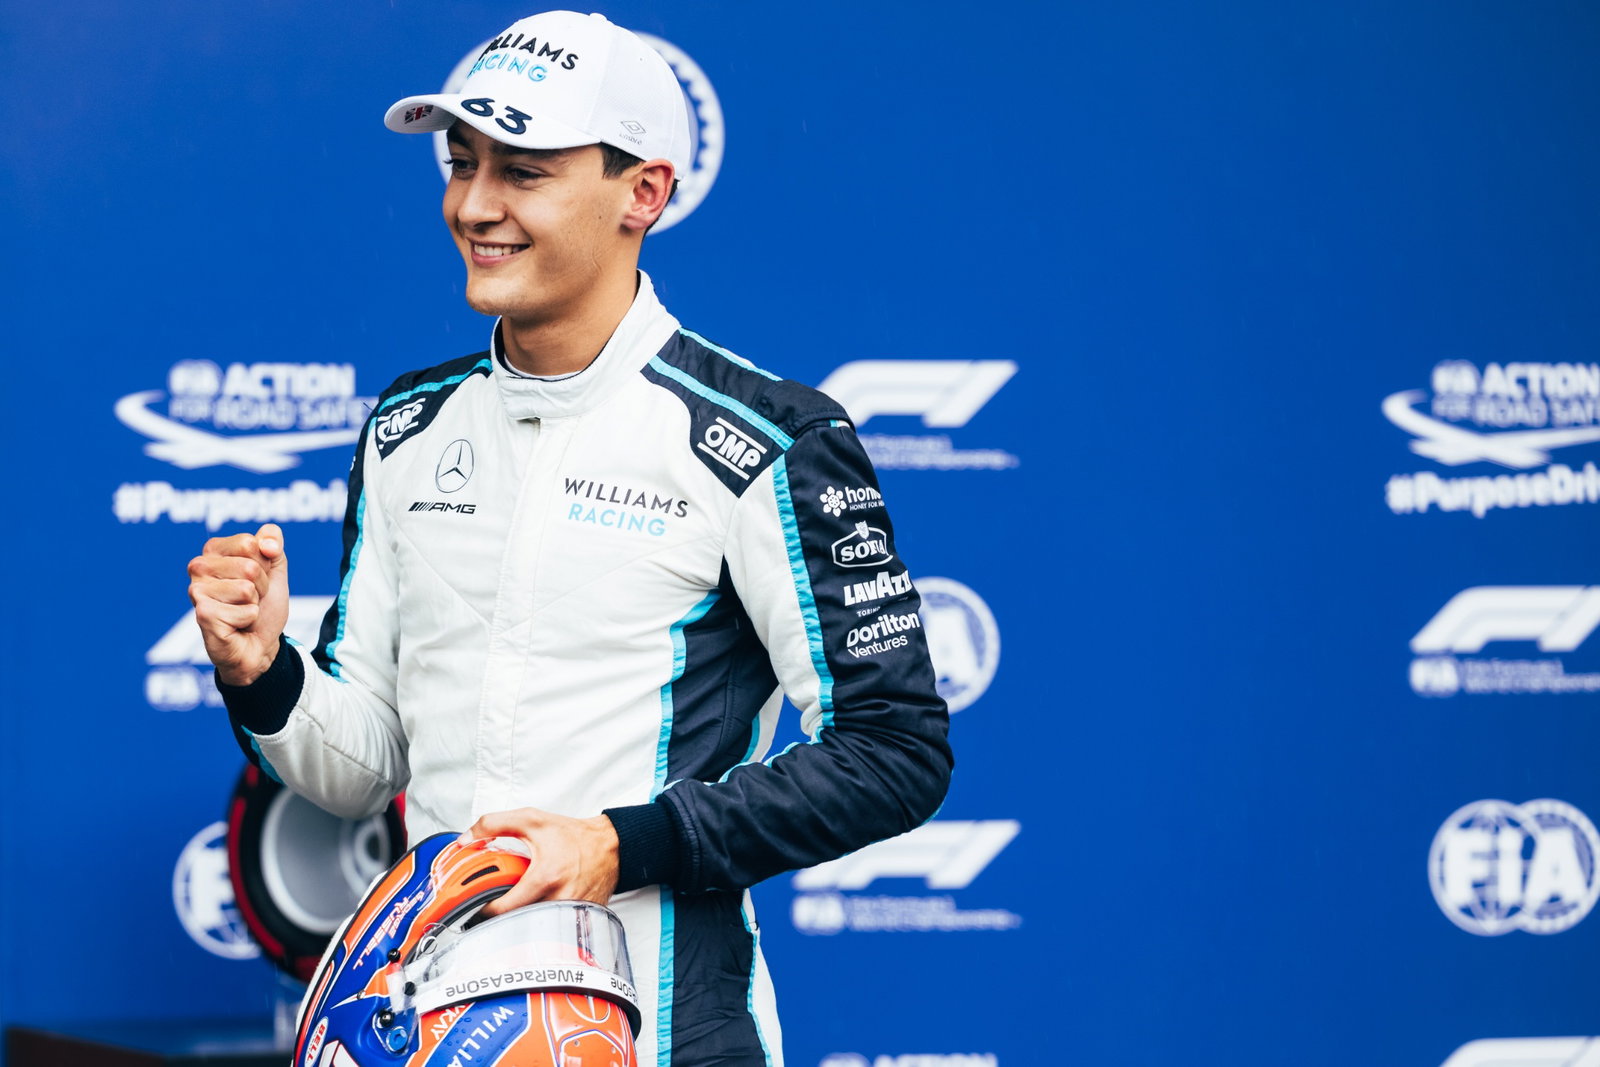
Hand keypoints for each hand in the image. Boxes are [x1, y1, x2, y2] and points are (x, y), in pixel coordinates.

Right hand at [187, 523, 290, 686]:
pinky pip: (246, 610)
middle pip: (250, 566)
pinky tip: (236, 625)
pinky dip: (249, 619)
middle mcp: (198, 567)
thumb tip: (268, 544)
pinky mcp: (202, 614)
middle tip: (250, 599)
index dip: (265, 564)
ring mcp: (197, 591)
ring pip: (247, 588)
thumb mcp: (275, 570)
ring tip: (242, 610)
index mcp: (214, 550)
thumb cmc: (263, 605)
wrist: (259, 644)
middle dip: (261, 586)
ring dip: (254, 603)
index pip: (250, 543)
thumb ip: (273, 544)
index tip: (256, 579)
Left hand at [463, 807, 619, 916]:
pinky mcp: (579, 920)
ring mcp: (570, 913)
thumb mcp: (531, 820)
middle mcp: (558, 899)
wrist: (610, 846)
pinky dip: (541, 923)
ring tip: (515, 909)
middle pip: (517, 923)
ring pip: (534, 929)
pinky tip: (538, 909)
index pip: (503, 909)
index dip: (485, 910)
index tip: (478, 905)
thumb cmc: (573, 836)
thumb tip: (466, 839)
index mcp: (544, 878)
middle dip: (502, 918)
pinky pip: (553, 930)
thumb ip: (494, 824)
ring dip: (521, 921)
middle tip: (493, 909)